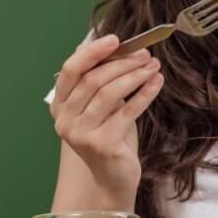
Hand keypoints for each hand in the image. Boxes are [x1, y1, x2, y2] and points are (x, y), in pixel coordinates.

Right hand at [50, 34, 163, 187]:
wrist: (113, 177)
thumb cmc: (109, 136)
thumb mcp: (100, 106)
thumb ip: (100, 80)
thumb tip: (113, 45)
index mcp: (59, 106)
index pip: (70, 70)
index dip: (92, 52)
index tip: (115, 39)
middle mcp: (64, 120)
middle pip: (93, 80)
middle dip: (122, 63)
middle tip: (145, 54)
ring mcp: (81, 134)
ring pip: (109, 94)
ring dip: (135, 76)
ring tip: (153, 66)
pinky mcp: (102, 145)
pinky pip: (127, 112)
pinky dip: (144, 93)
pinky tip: (157, 82)